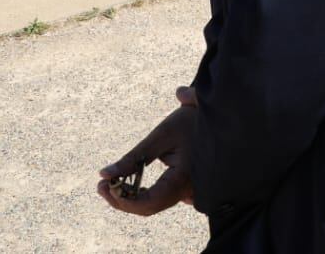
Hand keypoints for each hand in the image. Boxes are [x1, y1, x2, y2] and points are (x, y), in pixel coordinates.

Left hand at [97, 86, 197, 215]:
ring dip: (131, 197)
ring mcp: (190, 191)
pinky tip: (131, 183)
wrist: (223, 117)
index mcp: (183, 179)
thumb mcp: (162, 134)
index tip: (102, 186)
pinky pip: (164, 198)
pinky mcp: (188, 187)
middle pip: (149, 207)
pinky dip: (145, 194)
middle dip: (122, 199)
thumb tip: (104, 174)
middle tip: (102, 184)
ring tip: (111, 182)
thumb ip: (133, 157)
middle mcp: (188, 190)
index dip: (121, 199)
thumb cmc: (194, 122)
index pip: (147, 203)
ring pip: (156, 204)